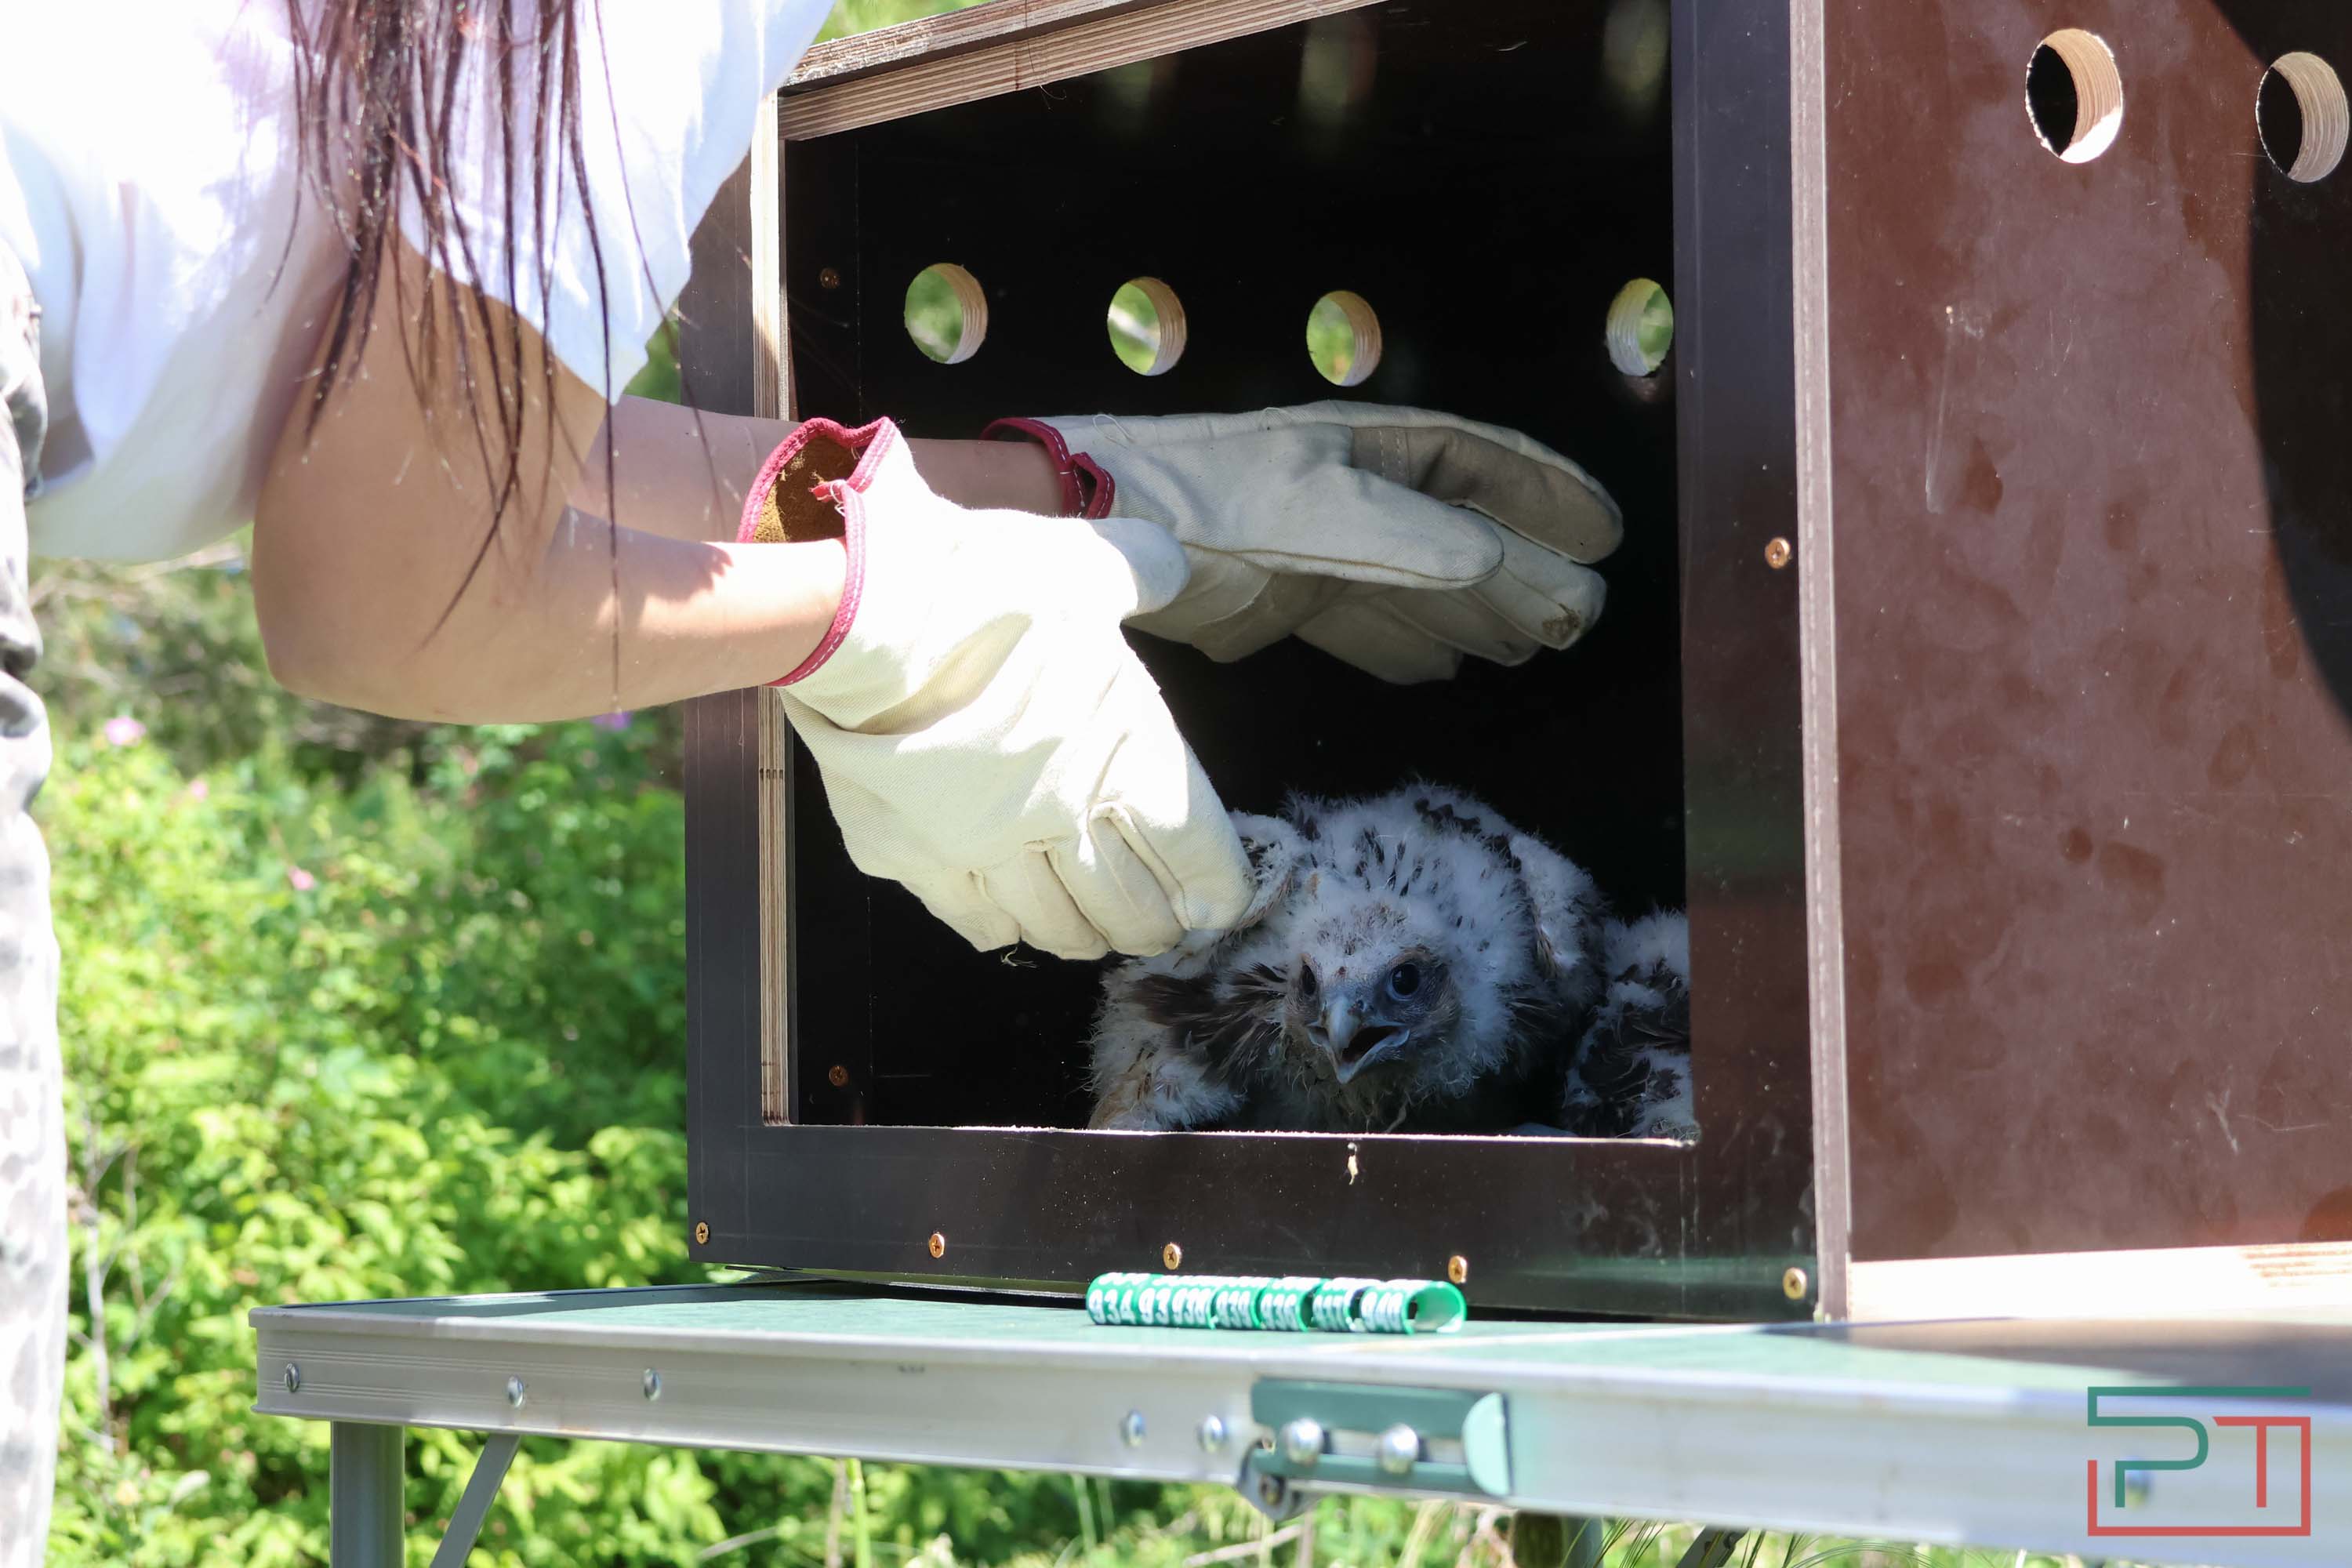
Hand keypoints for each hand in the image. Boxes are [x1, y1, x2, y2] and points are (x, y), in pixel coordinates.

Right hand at [739, 417, 1251, 959]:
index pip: (1193, 851)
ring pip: (1054, 925)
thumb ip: (1142, 572)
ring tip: (1092, 935)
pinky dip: (1004, 927)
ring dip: (1082, 936)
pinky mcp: (918, 858)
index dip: (1216, 889)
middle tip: (1160, 929)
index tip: (1220, 905)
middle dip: (1152, 926)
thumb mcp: (1086, 565)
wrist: (868, 621)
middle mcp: (1066, 817)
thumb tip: (1170, 565)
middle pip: (1127, 908)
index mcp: (1127, 755)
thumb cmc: (988, 592)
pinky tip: (1012, 921)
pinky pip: (975, 919)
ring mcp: (990, 847)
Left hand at [986, 403, 1621, 682]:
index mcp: (1365, 451)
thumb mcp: (1317, 511)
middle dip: (1524, 571)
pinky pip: (1364, 625)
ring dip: (1476, 616)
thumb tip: (1495, 560)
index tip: (1604, 532)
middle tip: (1583, 618)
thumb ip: (1409, 537)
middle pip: (1458, 533)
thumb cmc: (1204, 503)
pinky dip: (1406, 648)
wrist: (1094, 531)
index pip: (1477, 463)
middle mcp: (1349, 494)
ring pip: (1418, 585)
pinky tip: (1443, 671)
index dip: (1545, 493)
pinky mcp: (1277, 600)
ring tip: (1533, 648)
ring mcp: (1315, 547)